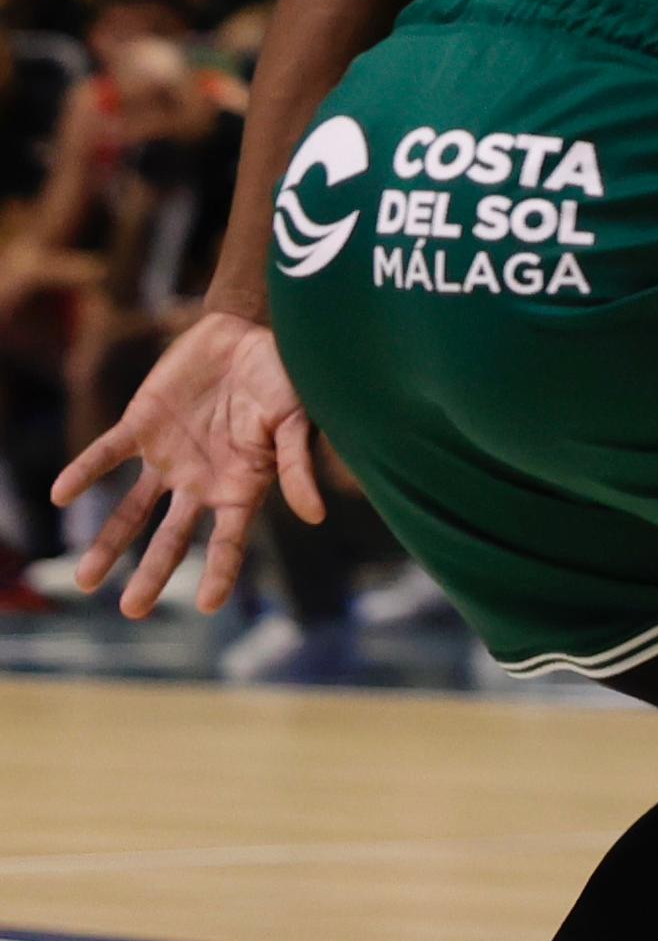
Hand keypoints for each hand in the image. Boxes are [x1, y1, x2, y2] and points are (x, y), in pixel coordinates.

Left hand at [53, 307, 332, 618]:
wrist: (248, 331)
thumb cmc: (285, 378)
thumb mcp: (297, 421)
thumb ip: (297, 467)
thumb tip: (313, 516)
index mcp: (242, 486)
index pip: (230, 540)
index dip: (221, 572)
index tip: (207, 606)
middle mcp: (201, 482)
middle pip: (173, 538)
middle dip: (153, 574)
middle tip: (131, 609)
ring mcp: (168, 458)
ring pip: (132, 510)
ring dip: (110, 543)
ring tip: (87, 578)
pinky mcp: (140, 427)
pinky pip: (106, 455)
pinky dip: (84, 474)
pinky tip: (61, 495)